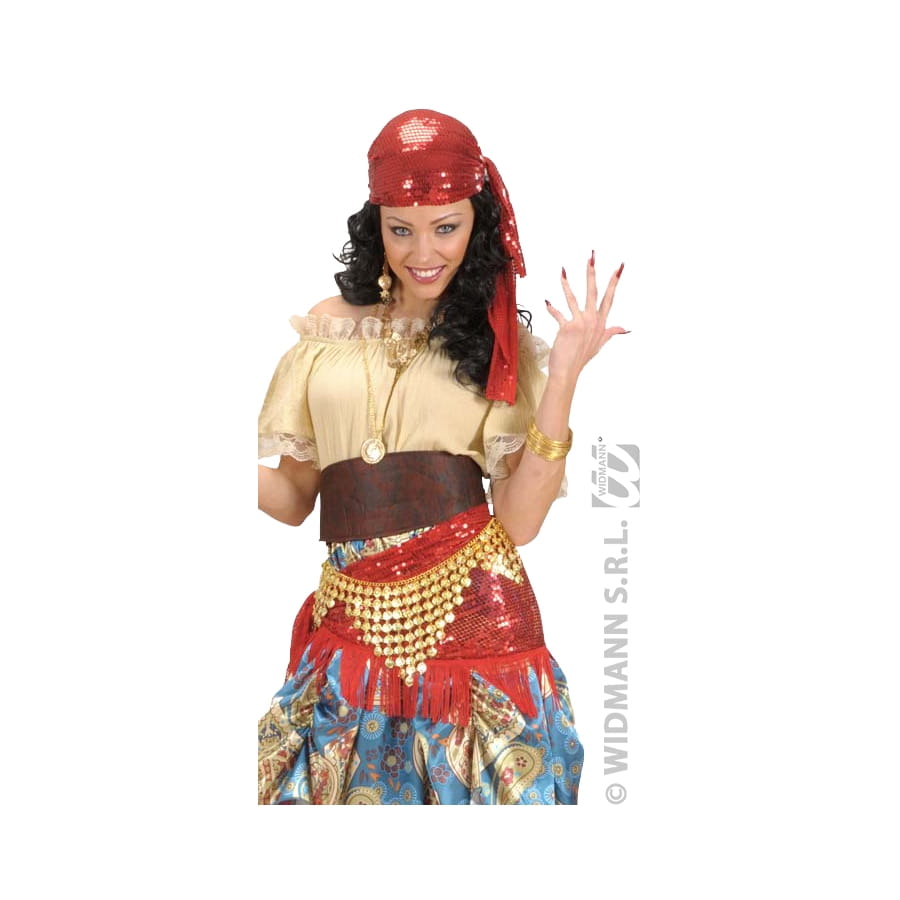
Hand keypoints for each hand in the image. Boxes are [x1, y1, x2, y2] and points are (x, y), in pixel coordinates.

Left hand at [544, 254, 627, 383]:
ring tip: (562, 270)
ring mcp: (580, 323)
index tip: (619, 267)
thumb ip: (612, 332)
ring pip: (573, 299)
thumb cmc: (582, 357)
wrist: (568, 371)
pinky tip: (546, 302)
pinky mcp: (567, 327)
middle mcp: (592, 321)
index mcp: (601, 323)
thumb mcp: (600, 343)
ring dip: (567, 284)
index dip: (614, 282)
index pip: (609, 298)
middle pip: (593, 292)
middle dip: (592, 273)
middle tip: (591, 256)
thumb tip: (626, 329)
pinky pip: (558, 314)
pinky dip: (551, 308)